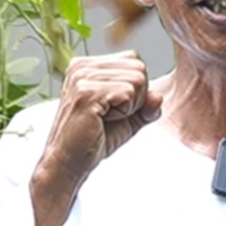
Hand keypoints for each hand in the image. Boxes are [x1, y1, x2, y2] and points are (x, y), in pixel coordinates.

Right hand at [30, 52, 163, 225]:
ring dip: (129, 107)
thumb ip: (147, 104)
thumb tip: (158, 96)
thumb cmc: (93, 141)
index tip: (111, 110)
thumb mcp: (127, 119)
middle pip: (139, 67)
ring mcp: (82, 77)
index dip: (135, 91)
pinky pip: (129, 93)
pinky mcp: (87, 92)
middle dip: (136, 98)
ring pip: (137, 79)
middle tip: (109, 117)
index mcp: (87, 65)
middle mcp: (82, 66)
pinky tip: (102, 121)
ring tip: (104, 119)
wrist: (67, 164)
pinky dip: (124, 112)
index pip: (134, 61)